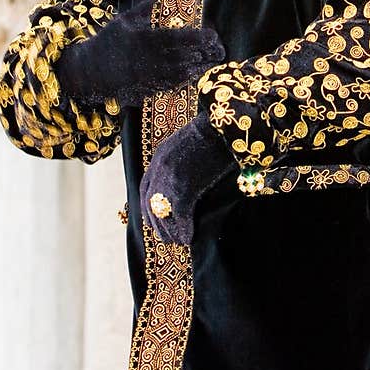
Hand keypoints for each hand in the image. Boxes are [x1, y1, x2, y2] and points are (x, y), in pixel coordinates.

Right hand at [56, 0, 225, 107]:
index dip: (200, 38)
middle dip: (205, 54)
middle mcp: (151, 59)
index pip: (180, 38)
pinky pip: (171, 85)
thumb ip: (145, 8)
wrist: (88, 72)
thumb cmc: (106, 42)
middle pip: (185, 57)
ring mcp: (149, 77)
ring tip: (211, 63)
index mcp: (146, 40)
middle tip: (220, 51)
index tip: (213, 36)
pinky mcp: (146, 89)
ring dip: (199, 68)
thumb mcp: (123, 20)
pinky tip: (193, 75)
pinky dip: (185, 80)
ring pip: (181, 73)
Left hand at [140, 108, 234, 243]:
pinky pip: (179, 216)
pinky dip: (184, 230)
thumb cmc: (213, 134)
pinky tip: (189, 239)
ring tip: (178, 241)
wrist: (223, 127)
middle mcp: (159, 169)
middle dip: (157, 223)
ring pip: (163, 213)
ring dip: (170, 231)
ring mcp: (170, 180)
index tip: (152, 220)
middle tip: (166, 237)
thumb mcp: (188, 144)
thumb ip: (181, 161)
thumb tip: (188, 180)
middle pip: (150, 204)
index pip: (146, 188)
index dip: (148, 207)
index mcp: (159, 157)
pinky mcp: (183, 188)